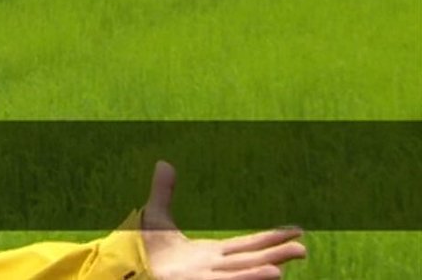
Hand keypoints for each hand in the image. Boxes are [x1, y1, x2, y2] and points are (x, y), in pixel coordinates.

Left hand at [141, 161, 306, 279]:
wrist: (129, 268)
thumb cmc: (143, 250)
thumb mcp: (156, 217)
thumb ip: (163, 193)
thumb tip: (164, 163)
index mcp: (210, 253)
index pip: (248, 246)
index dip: (271, 239)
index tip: (297, 231)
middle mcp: (214, 268)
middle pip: (252, 260)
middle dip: (277, 255)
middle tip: (303, 249)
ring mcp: (208, 278)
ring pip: (242, 273)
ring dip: (264, 270)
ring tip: (287, 264)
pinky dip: (246, 279)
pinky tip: (269, 275)